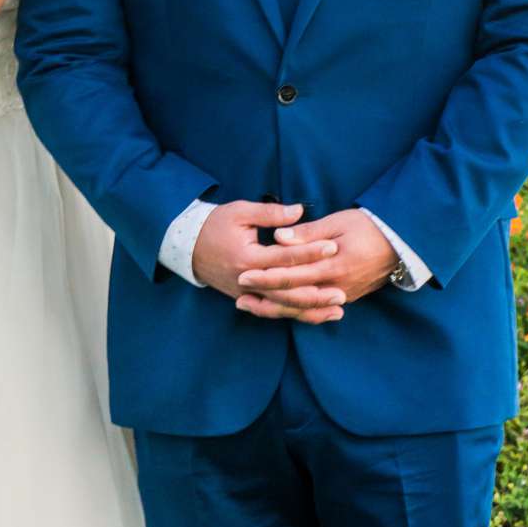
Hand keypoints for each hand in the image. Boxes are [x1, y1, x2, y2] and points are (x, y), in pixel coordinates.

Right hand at [193, 200, 340, 322]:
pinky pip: (273, 311)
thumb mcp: (240, 212)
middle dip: (315, 293)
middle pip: (286, 291)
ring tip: (336, 310)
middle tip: (341, 292)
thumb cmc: (214, 225)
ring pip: (282, 307)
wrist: (186, 247)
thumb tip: (300, 211)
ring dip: (310, 310)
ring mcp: (246, 294)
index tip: (333, 246)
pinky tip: (315, 315)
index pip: (285, 256)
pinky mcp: (246, 299)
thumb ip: (271, 213)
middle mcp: (248, 280)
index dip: (310, 251)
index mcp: (247, 257)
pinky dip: (294, 314)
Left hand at [235, 209, 397, 320]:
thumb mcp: (339, 222)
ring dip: (275, 309)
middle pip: (293, 297)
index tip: (243, 273)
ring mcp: (342, 295)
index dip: (266, 275)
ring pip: (302, 309)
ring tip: (250, 306)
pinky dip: (294, 311)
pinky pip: (314, 310)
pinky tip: (276, 309)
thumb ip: (309, 233)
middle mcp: (337, 286)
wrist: (401, 244)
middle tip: (239, 296)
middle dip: (265, 297)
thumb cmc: (369, 227)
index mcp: (334, 265)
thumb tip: (279, 237)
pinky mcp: (345, 298)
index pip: (293, 274)